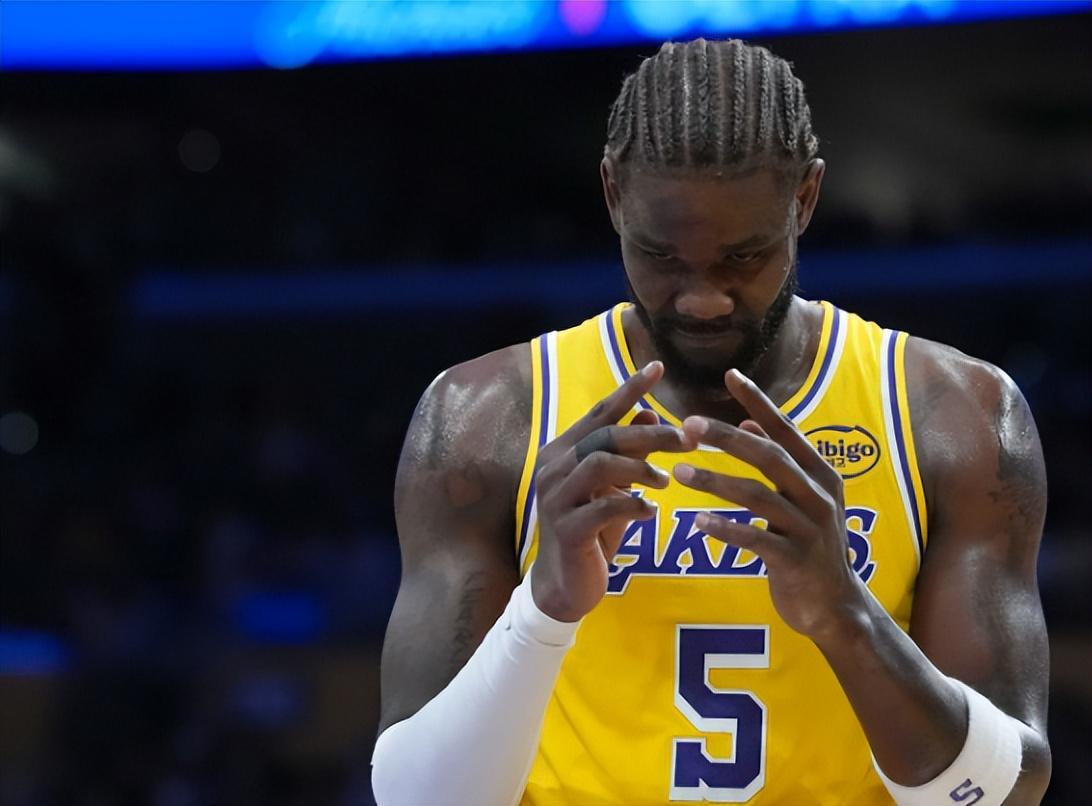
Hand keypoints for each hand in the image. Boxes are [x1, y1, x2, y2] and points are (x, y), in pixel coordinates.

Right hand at [531, 362, 695, 621]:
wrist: (565, 585)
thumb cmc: (592, 532)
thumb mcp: (613, 488)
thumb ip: (627, 452)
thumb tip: (649, 413)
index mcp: (563, 452)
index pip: (599, 412)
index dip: (629, 389)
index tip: (658, 367)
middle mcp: (553, 468)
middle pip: (606, 436)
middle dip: (651, 434)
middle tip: (689, 439)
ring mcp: (555, 498)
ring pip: (601, 464)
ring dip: (641, 469)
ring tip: (666, 481)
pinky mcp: (566, 529)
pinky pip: (603, 507)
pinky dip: (633, 505)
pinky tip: (651, 512)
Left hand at [672, 369, 866, 640]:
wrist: (836, 607)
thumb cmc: (808, 545)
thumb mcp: (800, 498)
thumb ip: (779, 462)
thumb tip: (748, 421)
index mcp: (820, 474)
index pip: (786, 429)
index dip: (758, 401)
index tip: (730, 376)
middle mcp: (818, 495)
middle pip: (769, 456)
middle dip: (727, 439)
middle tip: (689, 426)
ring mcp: (810, 528)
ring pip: (758, 496)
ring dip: (715, 481)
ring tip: (680, 472)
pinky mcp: (796, 560)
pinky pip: (756, 539)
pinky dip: (726, 529)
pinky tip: (698, 522)